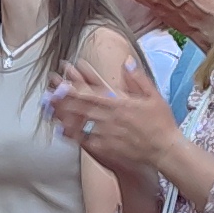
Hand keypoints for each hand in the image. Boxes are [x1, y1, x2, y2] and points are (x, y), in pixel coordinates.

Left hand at [51, 51, 181, 175]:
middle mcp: (110, 119)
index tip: (61, 83)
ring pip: (80, 124)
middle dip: (63, 101)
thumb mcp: (153, 96)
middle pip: (82, 108)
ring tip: (49, 110)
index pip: (92, 95)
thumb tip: (126, 61)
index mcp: (120, 104)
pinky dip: (73, 135)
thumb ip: (137, 78)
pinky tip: (61, 130)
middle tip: (48, 94)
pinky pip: (86, 141)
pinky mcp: (107, 149)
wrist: (165, 151)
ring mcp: (107, 134)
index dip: (75, 89)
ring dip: (64, 116)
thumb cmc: (161, 124)